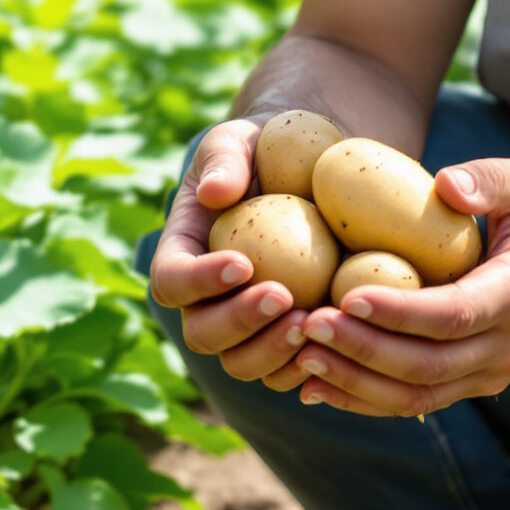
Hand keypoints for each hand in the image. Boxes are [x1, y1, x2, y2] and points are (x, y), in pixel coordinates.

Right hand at [147, 118, 313, 391]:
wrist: (311, 171)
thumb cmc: (267, 148)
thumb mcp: (241, 140)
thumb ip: (224, 160)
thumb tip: (213, 193)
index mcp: (183, 252)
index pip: (171, 280)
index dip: (199, 282)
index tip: (243, 264)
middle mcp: (206, 300)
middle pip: (202, 334)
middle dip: (240, 323)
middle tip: (285, 297)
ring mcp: (245, 326)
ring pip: (242, 364)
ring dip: (273, 351)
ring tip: (313, 321)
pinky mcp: (284, 338)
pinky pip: (287, 370)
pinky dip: (307, 365)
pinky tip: (339, 339)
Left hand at [286, 156, 509, 417]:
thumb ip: (493, 179)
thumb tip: (443, 185)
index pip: (454, 315)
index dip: (400, 313)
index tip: (346, 297)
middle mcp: (506, 346)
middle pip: (427, 365)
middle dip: (361, 350)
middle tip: (306, 324)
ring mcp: (490, 373)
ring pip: (417, 396)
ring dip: (355, 382)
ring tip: (300, 356)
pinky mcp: (473, 383)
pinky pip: (416, 402)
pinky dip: (364, 399)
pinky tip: (316, 385)